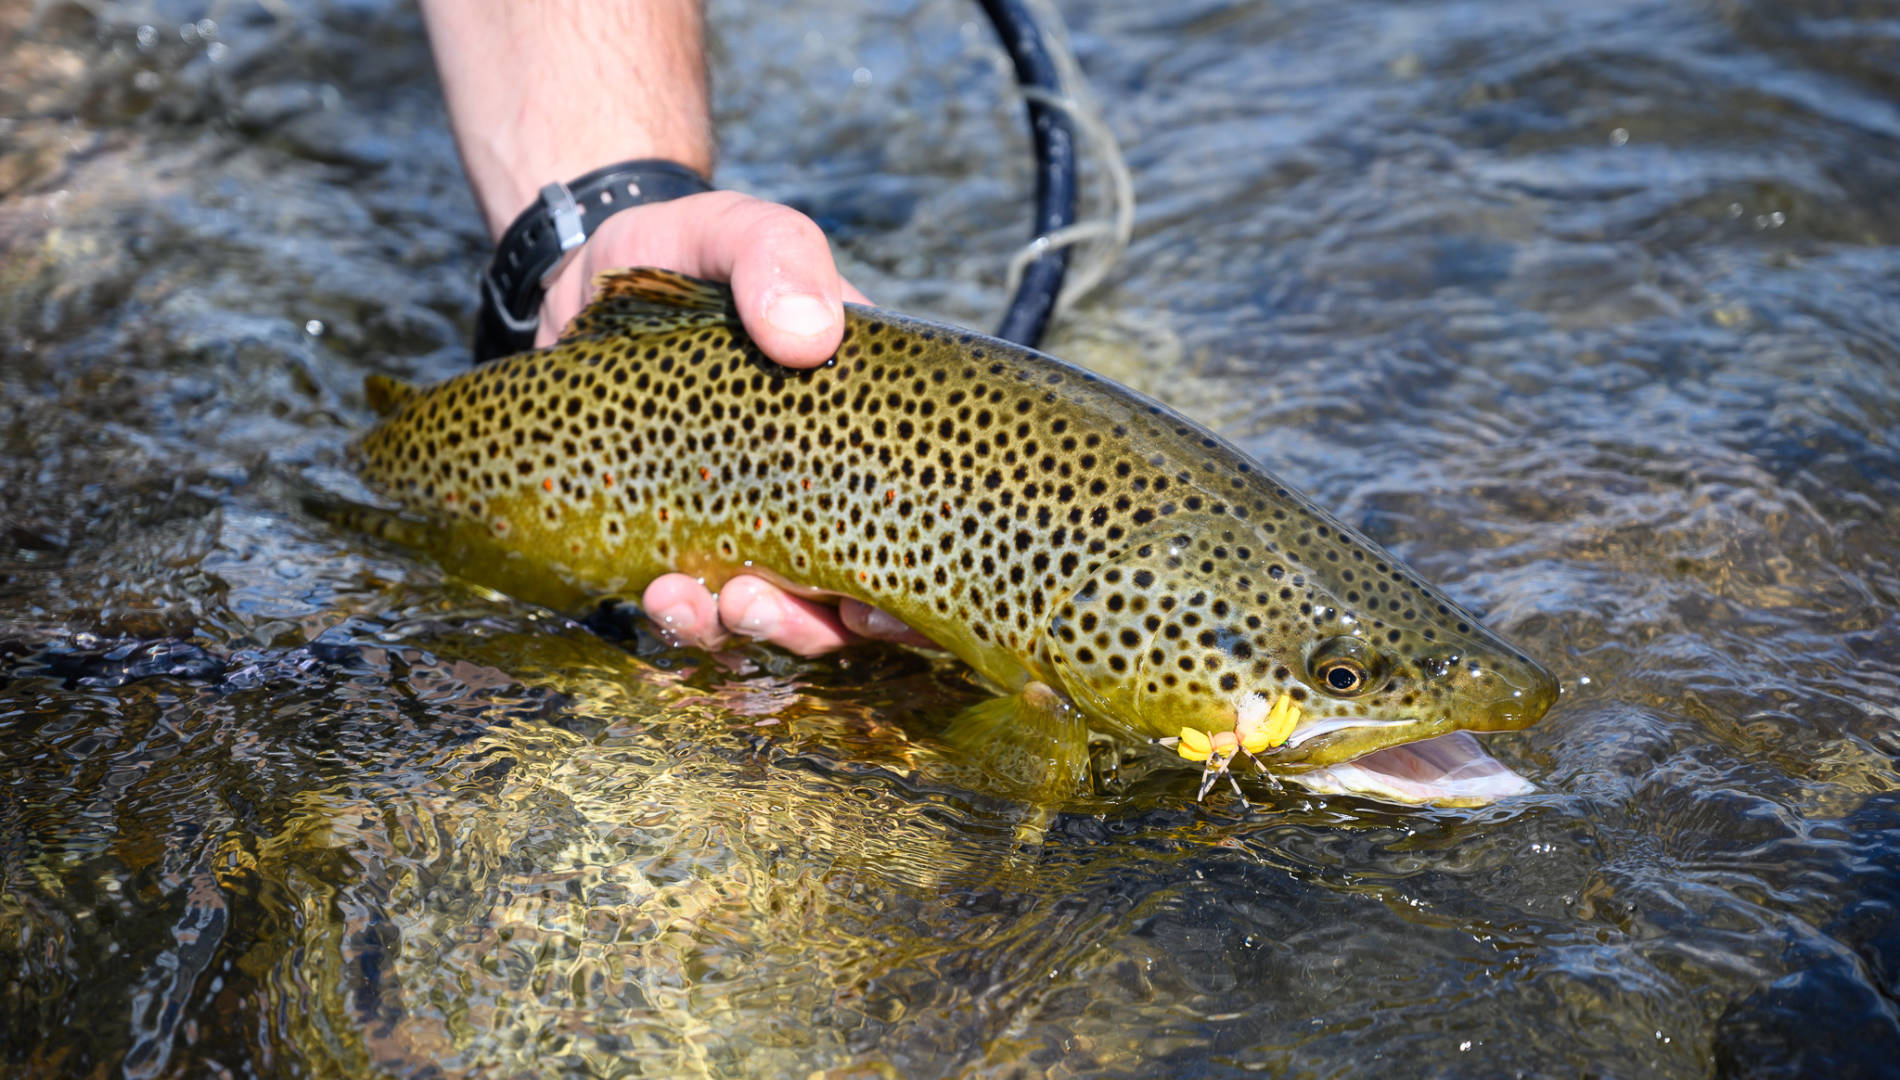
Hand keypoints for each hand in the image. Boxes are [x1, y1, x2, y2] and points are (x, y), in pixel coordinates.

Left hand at [538, 191, 936, 655]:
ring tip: (696, 604)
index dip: (917, 594)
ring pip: (779, 613)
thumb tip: (810, 338)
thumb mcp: (735, 232)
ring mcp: (754, 520)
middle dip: (814, 626)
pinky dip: (688, 617)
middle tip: (758, 603)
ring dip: (748, 628)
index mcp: (872, 425)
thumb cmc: (687, 252)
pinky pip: (703, 604)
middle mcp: (825, 487)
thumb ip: (776, 255)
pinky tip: (661, 598)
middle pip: (854, 596)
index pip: (928, 523)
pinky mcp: (684, 539)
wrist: (583, 274)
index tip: (875, 610)